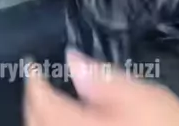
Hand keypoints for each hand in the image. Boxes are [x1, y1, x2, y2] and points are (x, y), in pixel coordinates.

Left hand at [25, 52, 178, 125]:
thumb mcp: (147, 98)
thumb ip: (105, 78)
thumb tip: (72, 59)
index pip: (40, 101)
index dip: (32, 79)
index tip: (31, 64)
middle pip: (35, 123)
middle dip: (33, 103)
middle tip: (38, 82)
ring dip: (40, 121)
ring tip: (49, 105)